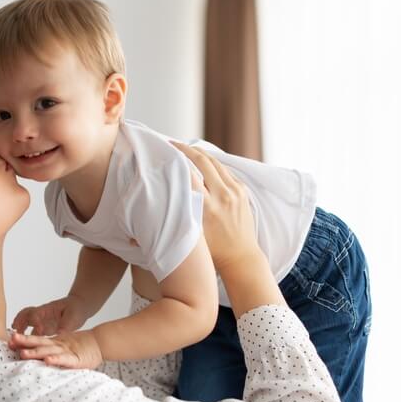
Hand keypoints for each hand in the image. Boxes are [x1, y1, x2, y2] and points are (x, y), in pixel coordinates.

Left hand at [7, 329, 103, 369]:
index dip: (23, 341)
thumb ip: (52, 351)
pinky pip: (65, 360)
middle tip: (11, 342)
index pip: (36, 341)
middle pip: (39, 343)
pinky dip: (56, 360)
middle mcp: (58, 346)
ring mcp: (66, 352)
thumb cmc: (83, 349)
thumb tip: (37, 356)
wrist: (101, 342)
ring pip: (49, 351)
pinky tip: (47, 361)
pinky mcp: (76, 360)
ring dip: (36, 352)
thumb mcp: (64, 349)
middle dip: (24, 343)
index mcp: (54, 343)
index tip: (10, 342)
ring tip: (23, 354)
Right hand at [12, 295, 89, 335]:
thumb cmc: (75, 309)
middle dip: (19, 322)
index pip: (36, 314)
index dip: (35, 323)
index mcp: (48, 309)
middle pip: (26, 314)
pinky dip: (25, 335)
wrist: (78, 306)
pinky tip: (23, 344)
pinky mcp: (43, 326)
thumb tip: (59, 335)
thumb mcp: (72, 317)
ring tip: (15, 337)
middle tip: (15, 332)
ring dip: (20, 327)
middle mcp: (42, 314)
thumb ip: (65, 326)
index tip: (39, 332)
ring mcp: (41, 319)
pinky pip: (31, 329)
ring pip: (26, 321)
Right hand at [172, 142, 258, 271]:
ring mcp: (236, 191)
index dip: (176, 160)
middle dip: (186, 149)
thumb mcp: (192, 232)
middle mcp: (223, 196)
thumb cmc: (212, 250)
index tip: (164, 152)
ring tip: (185, 148)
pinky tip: (201, 160)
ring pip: (215, 162)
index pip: (189, 174)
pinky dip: (212, 163)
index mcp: (208, 207)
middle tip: (172, 144)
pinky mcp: (243, 190)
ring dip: (199, 153)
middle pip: (202, 161)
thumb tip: (158, 200)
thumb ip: (181, 211)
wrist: (241, 257)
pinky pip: (225, 170)